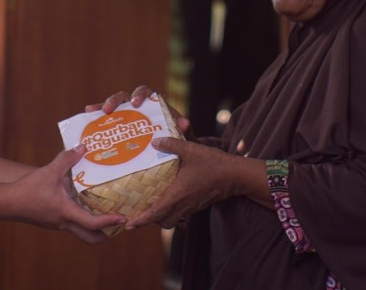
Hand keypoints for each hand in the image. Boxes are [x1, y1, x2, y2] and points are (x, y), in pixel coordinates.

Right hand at [9, 145, 124, 243]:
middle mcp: (64, 223)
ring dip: (95, 228)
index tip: (122, 218)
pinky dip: (83, 220)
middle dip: (107, 234)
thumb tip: (83, 147)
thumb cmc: (29, 188)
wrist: (7, 202)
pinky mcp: (52, 222)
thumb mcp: (50, 170)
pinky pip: (72, 225)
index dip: (109, 222)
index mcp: (66, 212)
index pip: (93, 224)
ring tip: (106, 214)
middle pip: (91, 239)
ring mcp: (58, 224)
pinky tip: (84, 205)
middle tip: (119, 224)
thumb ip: (67, 158)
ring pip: (81, 233)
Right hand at [85, 85, 193, 139]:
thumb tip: (184, 122)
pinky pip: (106, 120)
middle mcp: (138, 106)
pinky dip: (97, 118)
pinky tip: (87, 118)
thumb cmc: (178, 142)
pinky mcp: (119, 126)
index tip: (135, 103)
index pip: (145, 92)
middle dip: (115, 101)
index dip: (139, 94)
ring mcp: (127, 115)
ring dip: (102, 107)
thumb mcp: (183, 138)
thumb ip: (185, 131)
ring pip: (113, 106)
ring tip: (91, 111)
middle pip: (124, 96)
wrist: (173, 153)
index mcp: (153, 104)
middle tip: (108, 110)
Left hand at [124, 137, 262, 229]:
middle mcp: (184, 204)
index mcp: (178, 194)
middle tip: (137, 212)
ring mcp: (192, 206)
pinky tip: (169, 198)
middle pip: (163, 222)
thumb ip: (172, 144)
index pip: (156, 213)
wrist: (237, 175)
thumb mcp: (191, 149)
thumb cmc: (214, 163)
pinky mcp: (199, 204)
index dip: (141, 220)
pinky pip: (182, 213)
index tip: (128, 224)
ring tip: (150, 207)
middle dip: (149, 221)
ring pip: (173, 220)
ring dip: (161, 217)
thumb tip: (154, 141)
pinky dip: (172, 211)